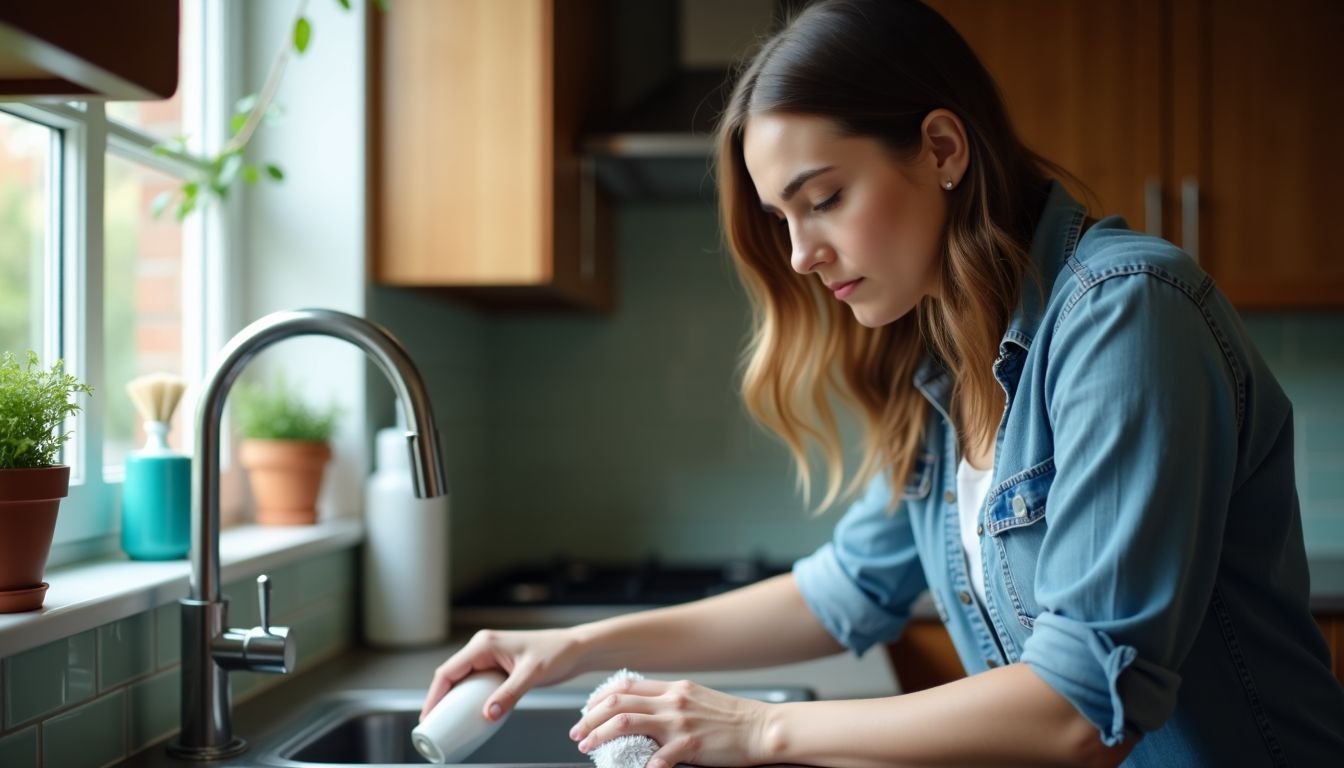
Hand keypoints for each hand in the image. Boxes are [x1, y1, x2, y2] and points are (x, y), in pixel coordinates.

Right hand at [420, 628, 585, 721]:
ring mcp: (490, 658)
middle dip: (439, 700)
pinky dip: (468, 699)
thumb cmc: (557, 653)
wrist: (575, 650)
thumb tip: (488, 714)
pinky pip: (475, 685)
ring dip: (453, 700)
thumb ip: (509, 694)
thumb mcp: (531, 674)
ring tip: (446, 722)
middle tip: (433, 724)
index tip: (428, 716)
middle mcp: (483, 649)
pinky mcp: (499, 668)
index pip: (449, 671)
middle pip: (451, 676)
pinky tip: (468, 715)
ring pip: (462, 681)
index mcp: (484, 644)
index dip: (434, 695)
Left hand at [568, 677, 771, 767]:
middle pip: (619, 702)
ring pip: (627, 721)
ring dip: (600, 734)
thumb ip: (671, 701)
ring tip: (587, 747)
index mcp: (673, 688)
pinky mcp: (690, 743)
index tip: (586, 711)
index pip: (626, 686)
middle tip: (577, 733)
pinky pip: (657, 757)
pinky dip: (640, 767)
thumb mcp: (697, 699)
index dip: (600, 698)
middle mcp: (672, 700)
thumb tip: (645, 711)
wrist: (762, 728)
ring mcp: (680, 721)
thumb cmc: (733, 718)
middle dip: (590, 717)